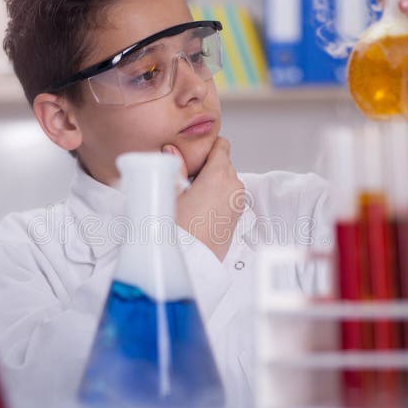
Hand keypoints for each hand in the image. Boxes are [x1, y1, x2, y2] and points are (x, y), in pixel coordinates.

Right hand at [162, 137, 245, 261]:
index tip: (192, 156)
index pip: (221, 145)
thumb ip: (174, 167)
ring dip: (211, 182)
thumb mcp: (170, 193)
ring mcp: (237, 202)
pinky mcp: (237, 216)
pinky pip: (228, 196)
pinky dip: (216, 196)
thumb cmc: (181, 231)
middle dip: (206, 166)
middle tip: (185, 179)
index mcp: (219, 175)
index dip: (206, 147)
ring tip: (190, 196)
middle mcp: (233, 186)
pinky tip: (198, 208)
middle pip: (223, 162)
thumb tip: (171, 149)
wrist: (192, 262)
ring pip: (226, 179)